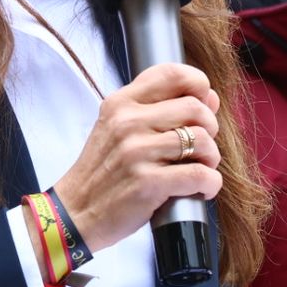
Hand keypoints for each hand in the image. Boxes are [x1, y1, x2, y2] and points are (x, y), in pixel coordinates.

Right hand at [52, 63, 221, 252]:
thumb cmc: (102, 172)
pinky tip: (203, 189)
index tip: (203, 103)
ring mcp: (137, 152)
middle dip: (209, 128)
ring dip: (211, 158)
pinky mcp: (148, 183)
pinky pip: (200, 174)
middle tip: (200, 147)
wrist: (75, 212)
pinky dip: (211, 183)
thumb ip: (160, 110)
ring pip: (202, 140)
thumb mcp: (119, 129)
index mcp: (121, 103)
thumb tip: (210, 98)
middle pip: (195, 108)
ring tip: (200, 168)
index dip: (199, 85)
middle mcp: (128, 122)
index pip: (172, 74)